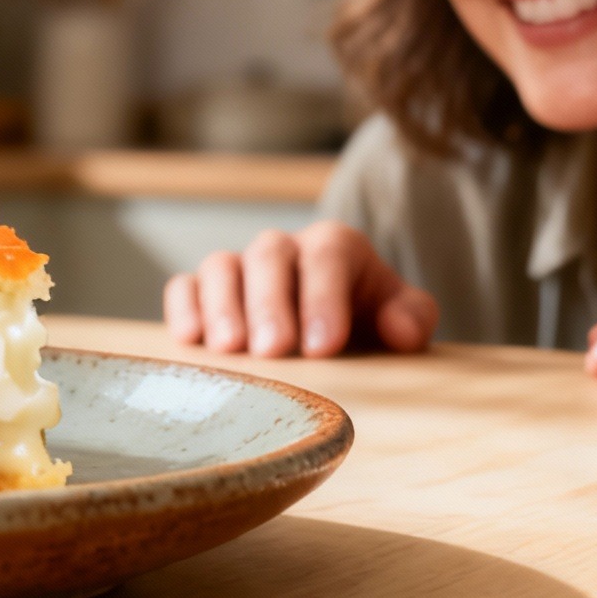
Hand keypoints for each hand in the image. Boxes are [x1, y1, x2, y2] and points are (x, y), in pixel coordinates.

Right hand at [164, 222, 438, 357]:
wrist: (336, 334)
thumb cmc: (369, 325)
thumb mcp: (403, 319)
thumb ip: (412, 318)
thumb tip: (400, 330)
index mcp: (335, 247)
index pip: (328, 256)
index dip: (324, 298)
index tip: (323, 346)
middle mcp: (284, 250)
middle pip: (269, 256)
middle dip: (270, 304)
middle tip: (272, 350)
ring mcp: (240, 269)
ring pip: (222, 267)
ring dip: (222, 306)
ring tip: (229, 350)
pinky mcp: (204, 293)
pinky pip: (184, 287)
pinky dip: (184, 308)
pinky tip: (189, 340)